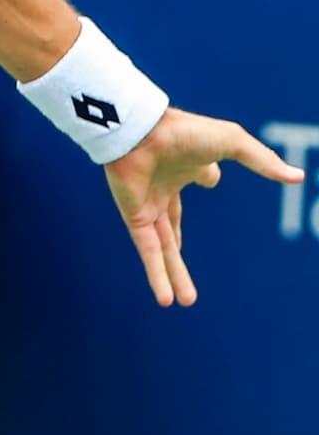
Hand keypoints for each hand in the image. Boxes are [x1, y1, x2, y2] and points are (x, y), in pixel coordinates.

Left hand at [104, 106, 304, 307]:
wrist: (141, 133)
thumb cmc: (183, 132)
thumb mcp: (231, 143)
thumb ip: (262, 160)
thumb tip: (298, 177)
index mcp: (184, 165)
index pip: (196, 173)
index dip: (205, 174)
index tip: (209, 177)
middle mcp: (163, 186)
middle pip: (173, 227)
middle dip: (178, 256)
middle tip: (188, 281)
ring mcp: (147, 203)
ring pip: (162, 246)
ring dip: (173, 274)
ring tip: (183, 302)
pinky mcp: (135, 215)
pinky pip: (148, 250)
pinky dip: (156, 273)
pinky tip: (166, 298)